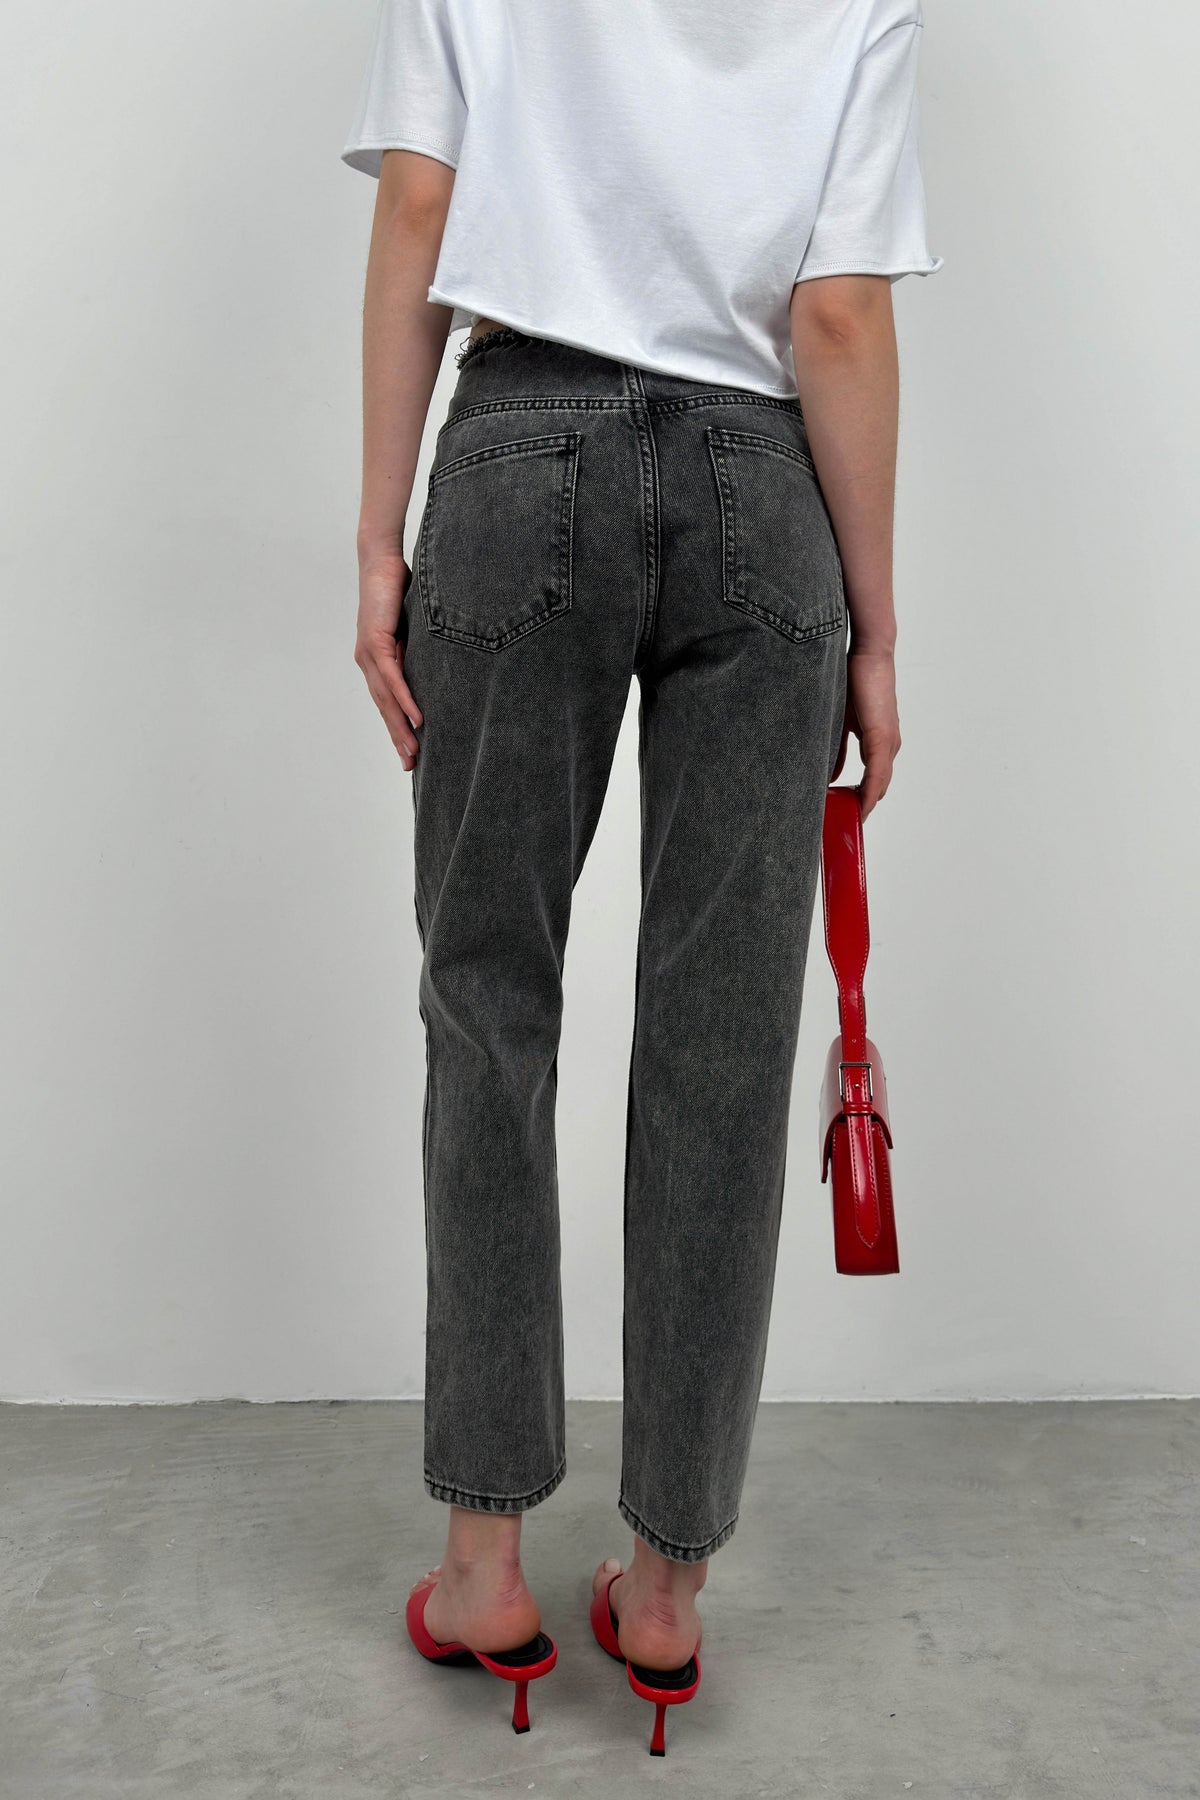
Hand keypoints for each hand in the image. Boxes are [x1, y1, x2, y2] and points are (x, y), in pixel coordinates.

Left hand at [354, 547, 422, 770]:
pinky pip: (392, 678)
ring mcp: (368, 654)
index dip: (398, 728)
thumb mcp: (415, 627)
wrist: (380, 560)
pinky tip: (416, 719)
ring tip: (413, 751)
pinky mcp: (375, 642)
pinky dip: (404, 700)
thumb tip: (444, 665)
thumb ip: (421, 648)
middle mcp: (368, 662)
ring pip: (386, 699)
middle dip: (398, 738)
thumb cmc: (399, 588)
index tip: (409, 754)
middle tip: (410, 765)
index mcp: (376, 661)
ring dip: (400, 727)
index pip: (387, 702)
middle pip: (384, 708)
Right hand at [831, 646, 899, 818]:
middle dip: (861, 808)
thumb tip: (832, 777)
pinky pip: (877, 774)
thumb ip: (836, 750)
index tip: (846, 816)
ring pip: (879, 785)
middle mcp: (889, 745)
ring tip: (848, 822)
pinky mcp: (883, 737)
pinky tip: (860, 807)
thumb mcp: (839, 721)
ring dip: (864, 805)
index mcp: (879, 741)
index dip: (860, 799)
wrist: (867, 653)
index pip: (873, 779)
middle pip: (878, 788)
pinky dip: (868, 793)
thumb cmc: (853, 680)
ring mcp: (888, 743)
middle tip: (844, 826)